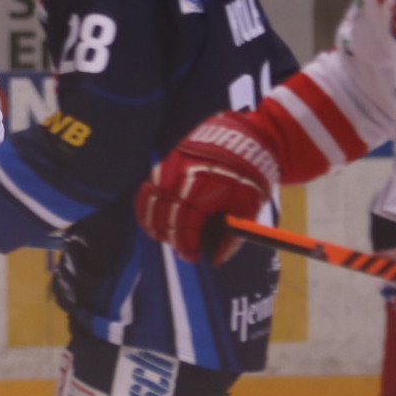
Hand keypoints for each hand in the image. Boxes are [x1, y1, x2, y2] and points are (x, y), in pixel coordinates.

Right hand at [137, 111, 280, 263]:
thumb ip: (232, 236)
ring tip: (172, 235)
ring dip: (157, 226)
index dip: (186, 247)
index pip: (183, 227)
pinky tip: (161, 219)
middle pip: (162, 220)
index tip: (194, 257)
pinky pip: (146, 194)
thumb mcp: (249, 206)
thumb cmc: (247, 173)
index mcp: (200, 190)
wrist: (240, 136)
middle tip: (186, 248)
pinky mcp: (160, 167)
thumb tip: (216, 259)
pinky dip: (149, 210)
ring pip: (147, 208)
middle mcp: (177, 180)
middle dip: (173, 239)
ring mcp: (165, 172)